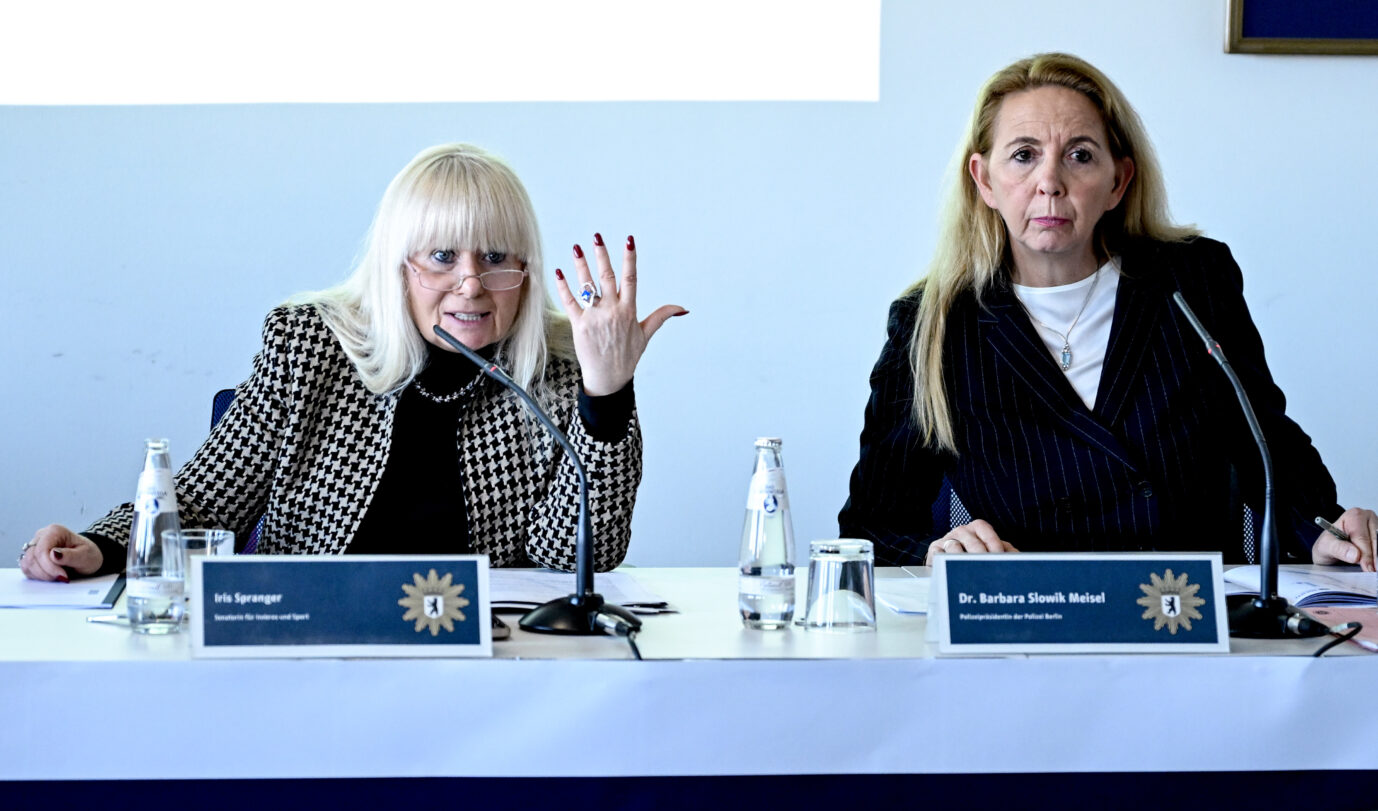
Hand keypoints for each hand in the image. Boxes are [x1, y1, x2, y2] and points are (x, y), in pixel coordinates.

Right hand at [18, 524, 103, 581]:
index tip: (63, 576)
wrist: (88, 557)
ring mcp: (35, 546)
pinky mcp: (32, 556)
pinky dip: (37, 575)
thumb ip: (70, 555)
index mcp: (55, 531)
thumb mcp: (86, 556)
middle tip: (62, 578)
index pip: (42, 550)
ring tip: (58, 576)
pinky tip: (50, 576)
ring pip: (27, 563)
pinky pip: (26, 568)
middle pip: (32, 557)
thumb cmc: (88, 554)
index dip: (49, 566)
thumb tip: (53, 554)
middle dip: (46, 572)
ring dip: (41, 575)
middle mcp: (42, 536)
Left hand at [554, 234, 686, 396]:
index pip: (631, 278)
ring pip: (587, 286)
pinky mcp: (579, 325)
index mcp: (629, 310)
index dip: (630, 258)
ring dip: (581, 265)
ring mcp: (595, 317)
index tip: (629, 241)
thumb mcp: (646, 335)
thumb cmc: (627, 356)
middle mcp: (612, 311)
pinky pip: (570, 302)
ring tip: (577, 248)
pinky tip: (559, 272)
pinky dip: (564, 287)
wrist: (608, 378)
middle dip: (602, 255)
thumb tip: (682, 309)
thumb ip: (662, 316)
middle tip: (596, 237)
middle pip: (607, 277)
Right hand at [925, 519, 1018, 565]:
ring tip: (972, 573)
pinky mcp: (934, 551)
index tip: (999, 558)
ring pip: (954, 547)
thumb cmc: (977, 558)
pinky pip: (938, 555)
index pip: (984, 529)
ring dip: (963, 561)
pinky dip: (946, 563)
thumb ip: (1007, 552)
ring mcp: (947, 540)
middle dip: (980, 556)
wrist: (951, 565)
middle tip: (987, 569)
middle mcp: (961, 531)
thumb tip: (1018, 558)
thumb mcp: (994, 552)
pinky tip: (955, 573)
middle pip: (971, 541)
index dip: (993, 543)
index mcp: (977, 528)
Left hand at [1311, 507, 1377, 571]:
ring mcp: (1376, 526)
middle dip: (1374, 558)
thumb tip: (1355, 554)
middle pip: (1376, 540)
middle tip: (1372, 571)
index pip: (1362, 537)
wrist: (1330, 548)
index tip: (1367, 567)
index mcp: (1354, 516)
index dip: (1366, 554)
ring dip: (1377, 558)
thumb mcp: (1324, 546)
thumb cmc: (1328, 544)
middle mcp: (1368, 518)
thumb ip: (1337, 548)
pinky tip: (1374, 565)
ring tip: (1374, 570)